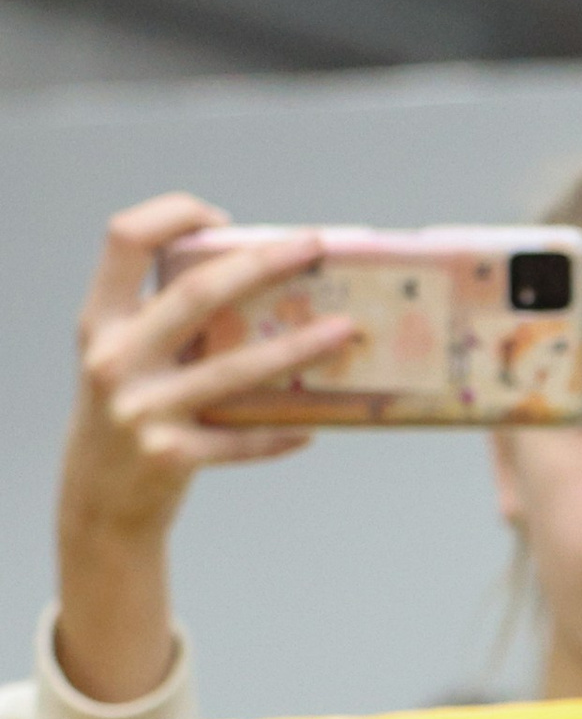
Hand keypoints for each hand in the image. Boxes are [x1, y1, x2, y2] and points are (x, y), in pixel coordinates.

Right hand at [57, 195, 349, 703]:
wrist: (97, 504)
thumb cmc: (127, 414)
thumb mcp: (124, 359)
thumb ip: (165, 322)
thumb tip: (258, 283)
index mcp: (100, 321)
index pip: (125, 238)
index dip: (172, 214)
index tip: (222, 217)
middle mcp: (115, 358)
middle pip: (197, 292)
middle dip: (263, 262)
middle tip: (314, 247)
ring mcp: (142, 410)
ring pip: (236, 368)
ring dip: (299, 348)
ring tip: (348, 333)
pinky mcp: (172, 457)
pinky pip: (243, 438)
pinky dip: (282, 432)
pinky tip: (314, 425)